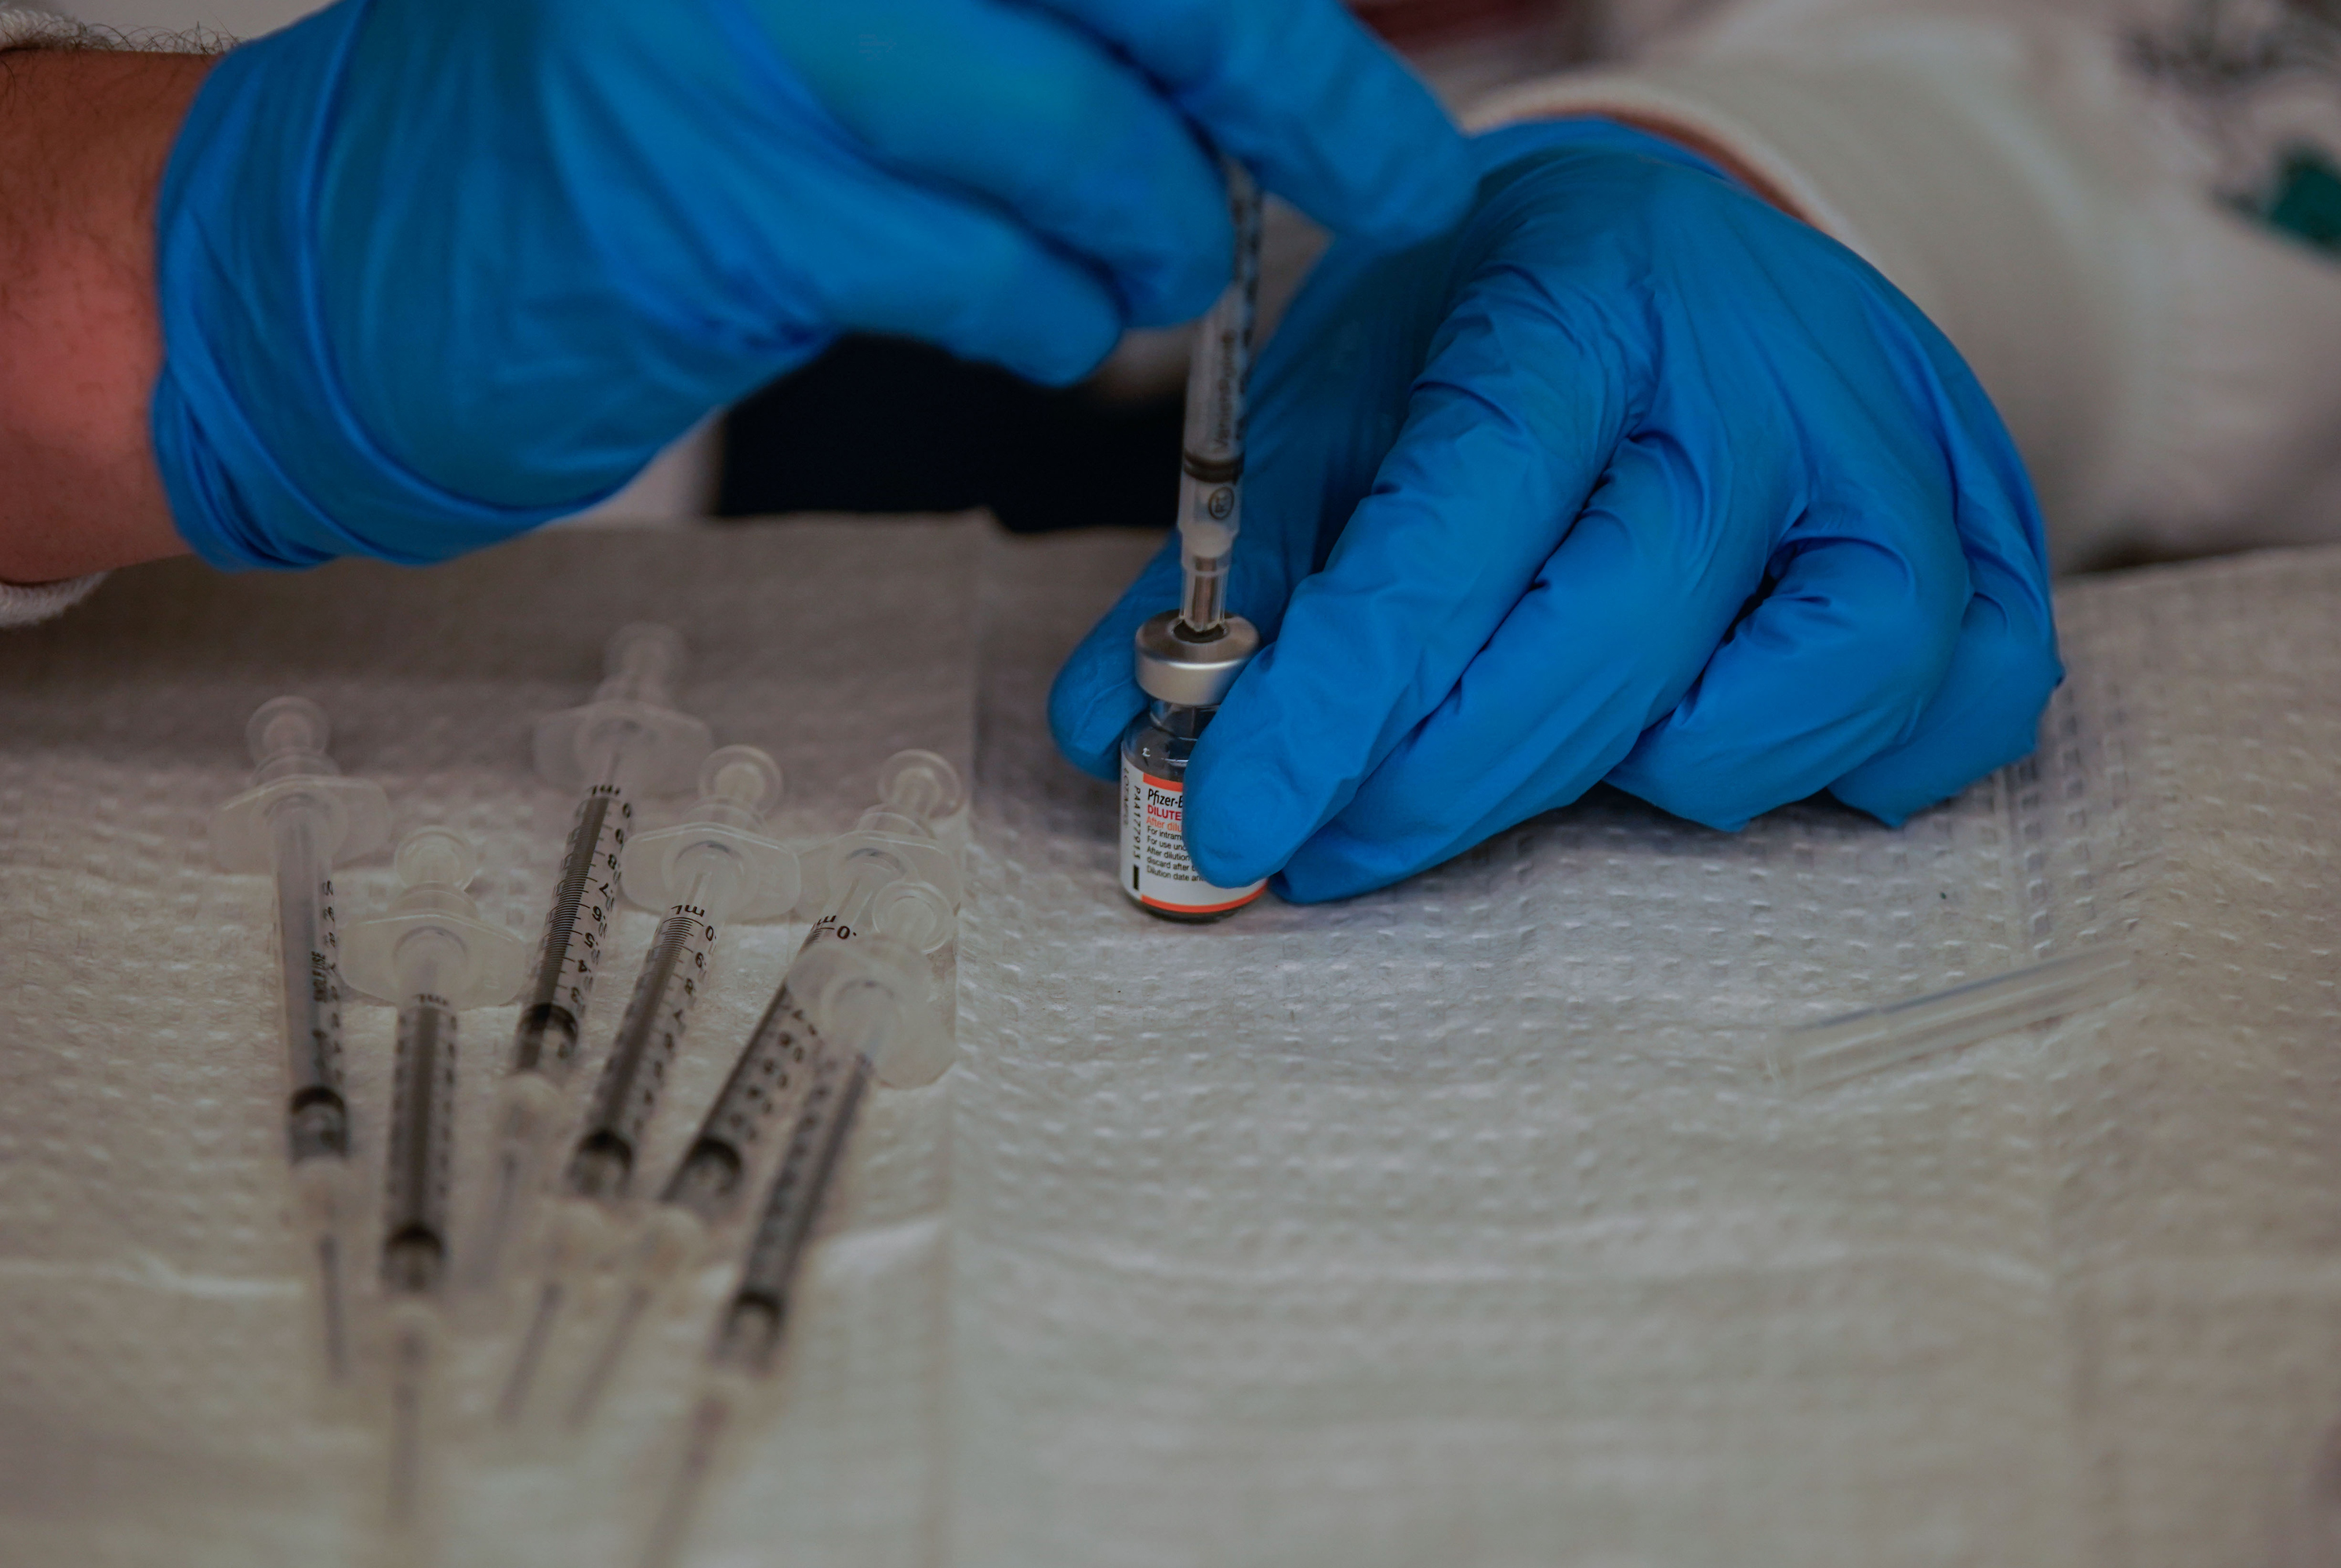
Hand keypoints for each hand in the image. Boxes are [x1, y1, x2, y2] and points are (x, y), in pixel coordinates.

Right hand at [152, 0, 1468, 568]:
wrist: (332, 267)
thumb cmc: (592, 138)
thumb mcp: (798, 19)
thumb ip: (998, 17)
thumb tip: (1221, 54)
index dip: (1266, 8)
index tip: (1371, 79)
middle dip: (1304, 92)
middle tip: (1395, 178)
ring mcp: (743, 44)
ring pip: (1082, 139)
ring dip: (1155, 236)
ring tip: (1142, 272)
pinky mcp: (729, 212)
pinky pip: (987, 273)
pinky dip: (1049, 315)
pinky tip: (1038, 323)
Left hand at [1051, 122, 2061, 901]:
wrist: (1676, 235)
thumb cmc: (1486, 332)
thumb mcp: (1334, 398)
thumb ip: (1228, 569)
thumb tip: (1104, 741)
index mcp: (1571, 302)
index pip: (1449, 540)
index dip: (1334, 712)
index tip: (1232, 828)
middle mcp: (1754, 373)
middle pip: (1607, 654)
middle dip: (1442, 786)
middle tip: (1332, 839)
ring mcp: (1899, 456)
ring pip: (1787, 711)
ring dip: (1643, 769)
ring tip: (1564, 718)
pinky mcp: (1989, 535)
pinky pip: (1945, 723)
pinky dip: (1834, 765)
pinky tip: (1719, 716)